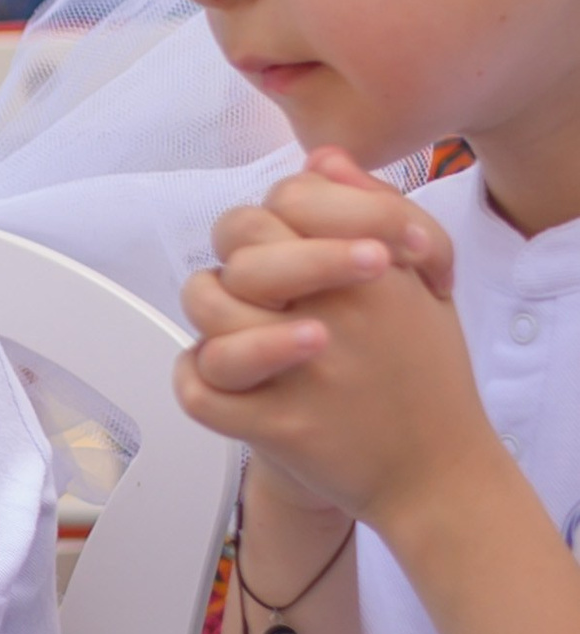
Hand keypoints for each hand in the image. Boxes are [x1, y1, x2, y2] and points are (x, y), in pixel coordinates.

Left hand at [177, 149, 488, 530]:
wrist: (438, 473)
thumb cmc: (425, 373)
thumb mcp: (420, 282)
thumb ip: (375, 211)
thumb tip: (321, 160)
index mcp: (371, 271)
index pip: (292, 195)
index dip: (286, 207)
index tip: (302, 234)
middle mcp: (333, 314)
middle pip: (241, 242)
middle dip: (241, 253)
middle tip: (264, 284)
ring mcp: (299, 374)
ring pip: (208, 310)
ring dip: (212, 314)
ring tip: (241, 326)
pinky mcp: (275, 426)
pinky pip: (198, 391)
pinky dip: (195, 379)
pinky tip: (219, 374)